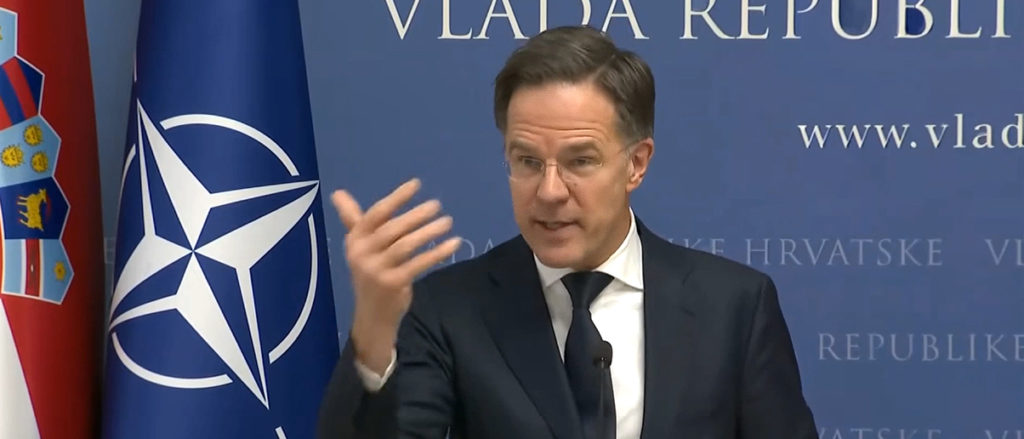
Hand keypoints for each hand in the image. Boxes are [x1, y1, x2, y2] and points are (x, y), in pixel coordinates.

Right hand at [332, 178, 460, 373]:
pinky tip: (453, 244)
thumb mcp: (359, 247)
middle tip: (437, 205)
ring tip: (447, 222)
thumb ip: (353, 220)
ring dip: (429, 232)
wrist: (372, 315)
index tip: (416, 184)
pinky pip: (419, 264)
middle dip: (416, 215)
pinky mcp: (393, 284)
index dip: (396, 198)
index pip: (375, 214)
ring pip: (406, 245)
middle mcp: (361, 254)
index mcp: (354, 240)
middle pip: (392, 229)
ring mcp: (376, 271)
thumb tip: (337, 193)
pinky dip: (437, 252)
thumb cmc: (369, 274)